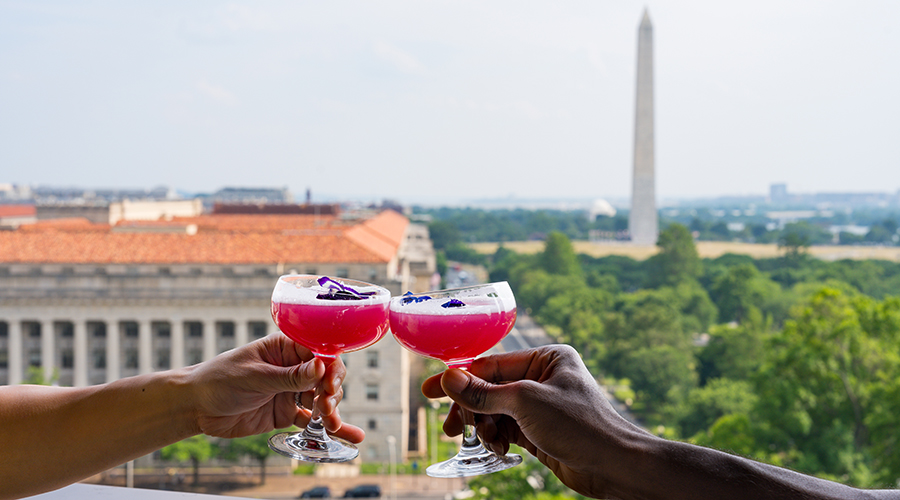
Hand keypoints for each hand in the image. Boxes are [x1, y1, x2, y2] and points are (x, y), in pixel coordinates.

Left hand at [187, 334, 364, 442]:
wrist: (195, 407)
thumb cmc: (219, 379)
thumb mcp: (254, 377)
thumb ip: (289, 376)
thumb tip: (322, 366)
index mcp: (285, 348)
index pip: (319, 352)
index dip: (330, 367)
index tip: (330, 384)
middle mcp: (293, 367)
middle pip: (326, 376)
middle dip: (332, 391)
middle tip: (326, 406)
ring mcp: (291, 391)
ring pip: (323, 399)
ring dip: (332, 411)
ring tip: (332, 425)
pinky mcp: (286, 413)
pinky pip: (312, 420)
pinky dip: (328, 427)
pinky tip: (346, 434)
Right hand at [422, 344, 640, 498]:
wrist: (614, 466)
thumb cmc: (581, 425)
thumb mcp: (526, 403)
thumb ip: (484, 392)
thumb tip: (448, 378)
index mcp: (547, 358)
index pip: (492, 364)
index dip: (459, 378)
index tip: (429, 389)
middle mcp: (543, 377)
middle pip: (490, 388)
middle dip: (470, 409)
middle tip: (449, 427)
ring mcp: (541, 405)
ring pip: (495, 411)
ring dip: (484, 427)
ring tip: (485, 441)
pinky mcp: (539, 430)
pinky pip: (505, 429)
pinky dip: (496, 438)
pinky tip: (498, 449)